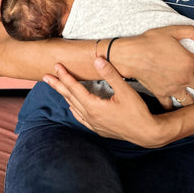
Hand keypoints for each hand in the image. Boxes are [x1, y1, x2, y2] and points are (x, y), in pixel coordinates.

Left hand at [43, 60, 164, 147]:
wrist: (147, 133)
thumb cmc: (138, 111)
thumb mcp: (125, 90)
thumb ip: (110, 74)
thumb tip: (97, 59)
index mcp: (94, 107)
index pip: (74, 88)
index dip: (64, 76)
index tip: (57, 66)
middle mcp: (90, 117)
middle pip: (69, 98)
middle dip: (58, 85)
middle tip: (46, 76)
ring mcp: (94, 125)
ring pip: (74, 108)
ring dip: (65, 96)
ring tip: (58, 87)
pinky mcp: (99, 129)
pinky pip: (81, 118)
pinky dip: (74, 109)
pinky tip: (73, 106)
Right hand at [111, 25, 193, 109]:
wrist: (131, 55)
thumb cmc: (151, 41)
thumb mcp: (171, 30)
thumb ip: (189, 31)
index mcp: (190, 62)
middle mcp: (184, 78)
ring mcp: (173, 88)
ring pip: (191, 101)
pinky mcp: (162, 94)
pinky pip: (170, 106)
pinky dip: (174, 108)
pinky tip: (177, 107)